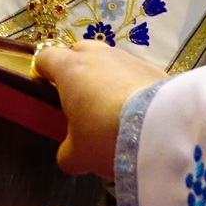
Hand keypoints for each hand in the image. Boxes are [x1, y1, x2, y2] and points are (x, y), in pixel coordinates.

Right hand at [33, 42, 166, 179]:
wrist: (163, 129)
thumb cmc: (107, 136)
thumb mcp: (79, 155)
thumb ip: (68, 152)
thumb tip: (69, 155)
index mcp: (69, 69)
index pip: (45, 56)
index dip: (42, 71)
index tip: (45, 89)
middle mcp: (97, 56)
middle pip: (78, 51)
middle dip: (76, 68)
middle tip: (80, 98)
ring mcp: (128, 59)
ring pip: (109, 61)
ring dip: (106, 77)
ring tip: (113, 108)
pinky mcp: (154, 68)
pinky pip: (134, 73)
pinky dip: (131, 86)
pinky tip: (138, 112)